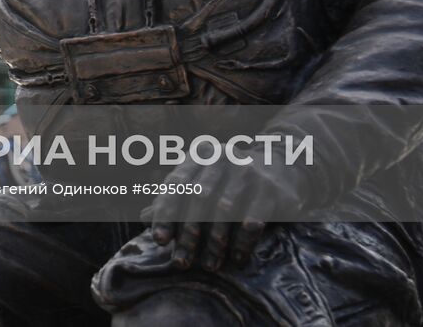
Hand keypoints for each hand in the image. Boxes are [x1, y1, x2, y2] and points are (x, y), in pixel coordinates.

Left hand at [149, 155, 301, 272]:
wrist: (279, 166)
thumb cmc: (228, 179)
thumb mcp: (200, 181)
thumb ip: (173, 197)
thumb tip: (142, 217)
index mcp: (199, 156)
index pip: (176, 186)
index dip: (165, 215)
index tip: (159, 241)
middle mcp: (222, 158)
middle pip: (199, 200)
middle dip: (188, 235)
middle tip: (182, 263)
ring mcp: (247, 170)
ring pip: (224, 210)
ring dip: (215, 243)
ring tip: (209, 266)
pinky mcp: (269, 189)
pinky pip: (253, 220)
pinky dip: (243, 242)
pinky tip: (237, 259)